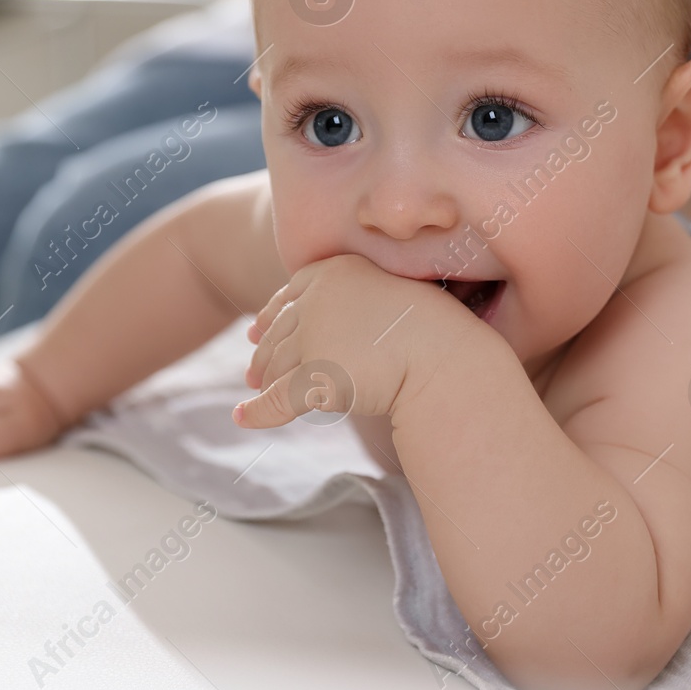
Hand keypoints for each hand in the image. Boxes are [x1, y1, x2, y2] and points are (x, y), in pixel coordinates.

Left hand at [233, 254, 489, 428]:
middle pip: (280, 329)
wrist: (446, 356)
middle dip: (263, 351)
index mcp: (336, 271)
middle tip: (253, 371)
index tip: (257, 330)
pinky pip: (278, 398)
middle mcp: (318, 298)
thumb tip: (337, 324)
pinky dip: (259, 411)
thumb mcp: (392, 299)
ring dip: (264, 379)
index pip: (291, 293)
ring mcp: (314, 336)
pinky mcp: (316, 376)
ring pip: (277, 364)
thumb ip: (359, 303)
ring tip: (257, 390)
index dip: (271, 315)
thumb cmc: (434, 330)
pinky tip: (244, 418)